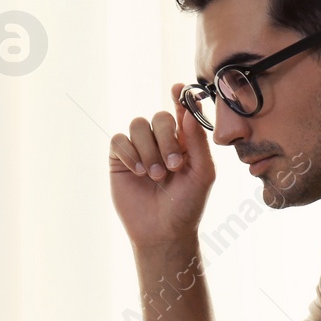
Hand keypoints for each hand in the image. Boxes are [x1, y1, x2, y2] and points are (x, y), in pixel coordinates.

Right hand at [108, 83, 215, 249]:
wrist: (163, 231)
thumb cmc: (187, 205)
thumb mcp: (202, 173)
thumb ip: (196, 141)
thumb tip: (190, 110)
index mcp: (184, 141)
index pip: (182, 111)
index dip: (181, 97)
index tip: (178, 88)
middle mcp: (161, 141)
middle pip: (160, 117)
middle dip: (167, 139)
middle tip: (173, 167)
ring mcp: (139, 149)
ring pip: (138, 126)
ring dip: (149, 151)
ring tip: (155, 176)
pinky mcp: (120, 159)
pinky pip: (119, 140)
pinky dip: (130, 154)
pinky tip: (138, 172)